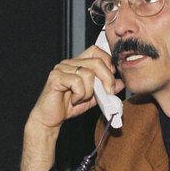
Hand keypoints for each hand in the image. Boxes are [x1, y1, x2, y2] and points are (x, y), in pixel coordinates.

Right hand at [20, 45, 124, 170]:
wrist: (49, 119)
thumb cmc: (67, 107)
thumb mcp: (92, 98)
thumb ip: (105, 90)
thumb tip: (120, 83)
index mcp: (78, 64)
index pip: (96, 51)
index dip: (107, 62)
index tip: (110, 78)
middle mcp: (69, 63)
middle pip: (96, 62)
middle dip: (106, 79)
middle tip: (106, 93)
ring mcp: (61, 69)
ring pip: (88, 74)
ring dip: (89, 91)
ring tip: (81, 99)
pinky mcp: (56, 77)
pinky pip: (77, 82)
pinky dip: (80, 95)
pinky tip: (73, 100)